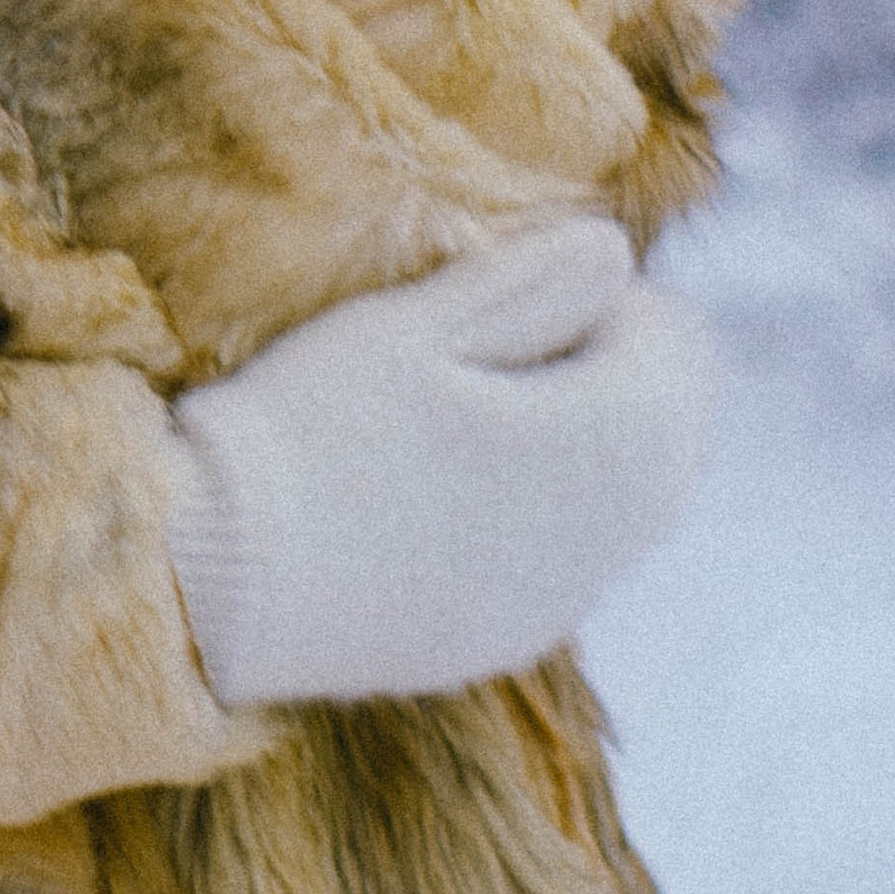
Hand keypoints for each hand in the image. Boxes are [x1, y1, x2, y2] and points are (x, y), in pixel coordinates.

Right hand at [160, 217, 714, 708]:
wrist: (217, 581)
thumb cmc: (312, 428)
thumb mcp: (413, 327)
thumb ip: (527, 283)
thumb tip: (615, 248)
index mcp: (598, 450)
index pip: (678, 353)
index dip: (620, 301)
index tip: (535, 281)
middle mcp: (600, 543)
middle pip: (669, 436)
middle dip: (617, 371)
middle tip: (517, 330)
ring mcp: (552, 606)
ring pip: (623, 507)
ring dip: (586, 444)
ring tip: (482, 403)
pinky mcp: (499, 644)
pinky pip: (567, 564)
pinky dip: (546, 512)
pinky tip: (454, 485)